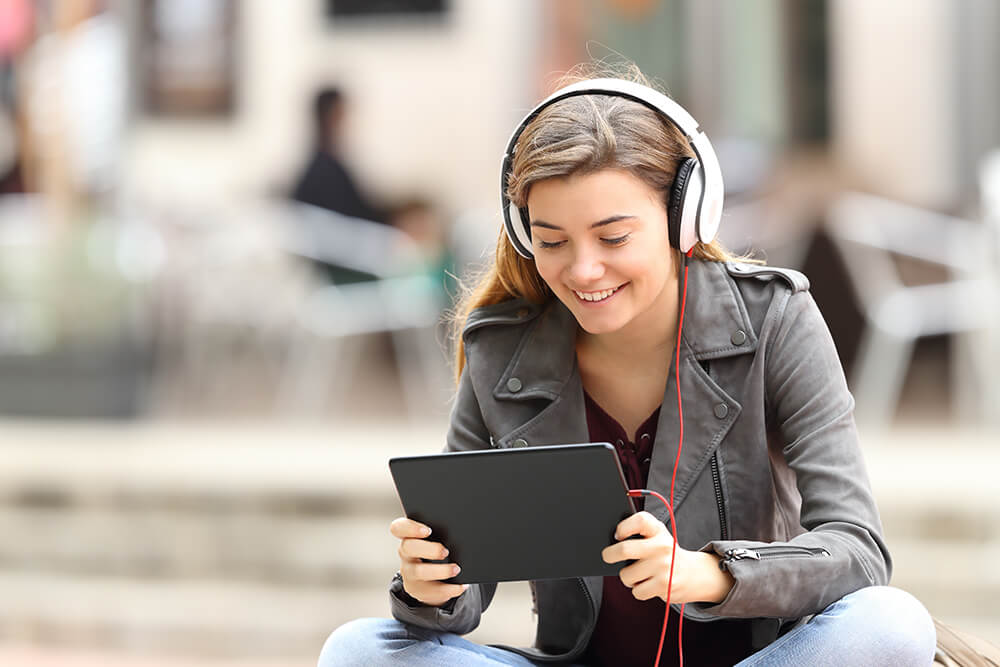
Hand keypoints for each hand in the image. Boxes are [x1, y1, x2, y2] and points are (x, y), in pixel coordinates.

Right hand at [390, 517, 468, 606]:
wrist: (431, 577)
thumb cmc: (436, 550)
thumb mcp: (436, 539)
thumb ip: (442, 533)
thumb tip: (461, 532)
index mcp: (408, 536)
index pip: (398, 528)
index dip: (410, 528)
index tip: (428, 530)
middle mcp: (405, 553)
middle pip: (408, 547)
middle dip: (429, 549)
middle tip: (446, 552)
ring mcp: (408, 572)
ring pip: (419, 571)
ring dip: (440, 571)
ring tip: (457, 569)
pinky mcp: (416, 589)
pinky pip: (431, 591)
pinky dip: (449, 589)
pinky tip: (461, 586)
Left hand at [601, 511, 733, 603]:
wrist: (694, 574)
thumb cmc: (665, 553)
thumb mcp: (656, 536)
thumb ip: (637, 533)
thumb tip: (611, 543)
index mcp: (658, 530)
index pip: (640, 520)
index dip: (624, 527)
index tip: (618, 535)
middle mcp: (662, 546)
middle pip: (624, 550)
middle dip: (609, 555)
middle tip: (609, 556)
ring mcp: (664, 567)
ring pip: (626, 575)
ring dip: (627, 577)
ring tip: (639, 573)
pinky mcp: (664, 586)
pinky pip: (636, 591)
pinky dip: (638, 590)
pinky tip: (648, 584)